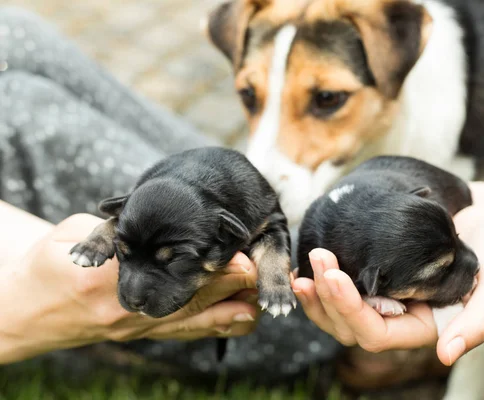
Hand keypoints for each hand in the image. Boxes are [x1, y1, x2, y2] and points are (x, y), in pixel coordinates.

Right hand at [0, 214, 258, 363]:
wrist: (29, 310)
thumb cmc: (50, 262)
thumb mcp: (73, 231)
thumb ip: (116, 226)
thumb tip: (156, 218)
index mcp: (103, 279)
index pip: (165, 272)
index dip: (204, 265)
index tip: (237, 254)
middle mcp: (124, 309)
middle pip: (189, 300)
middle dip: (229, 285)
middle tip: (262, 269)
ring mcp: (135, 327)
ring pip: (194, 322)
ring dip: (233, 310)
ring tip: (265, 296)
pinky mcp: (143, 335)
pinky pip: (187, 333)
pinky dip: (219, 325)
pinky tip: (247, 316)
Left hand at [292, 214, 483, 364]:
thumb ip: (477, 323)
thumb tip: (446, 356)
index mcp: (426, 328)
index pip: (376, 334)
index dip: (349, 309)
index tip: (334, 274)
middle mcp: (403, 317)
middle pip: (350, 325)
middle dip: (327, 296)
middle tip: (317, 257)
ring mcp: (389, 296)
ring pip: (340, 310)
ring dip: (318, 290)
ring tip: (305, 263)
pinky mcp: (382, 273)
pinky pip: (346, 285)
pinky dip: (325, 278)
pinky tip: (309, 263)